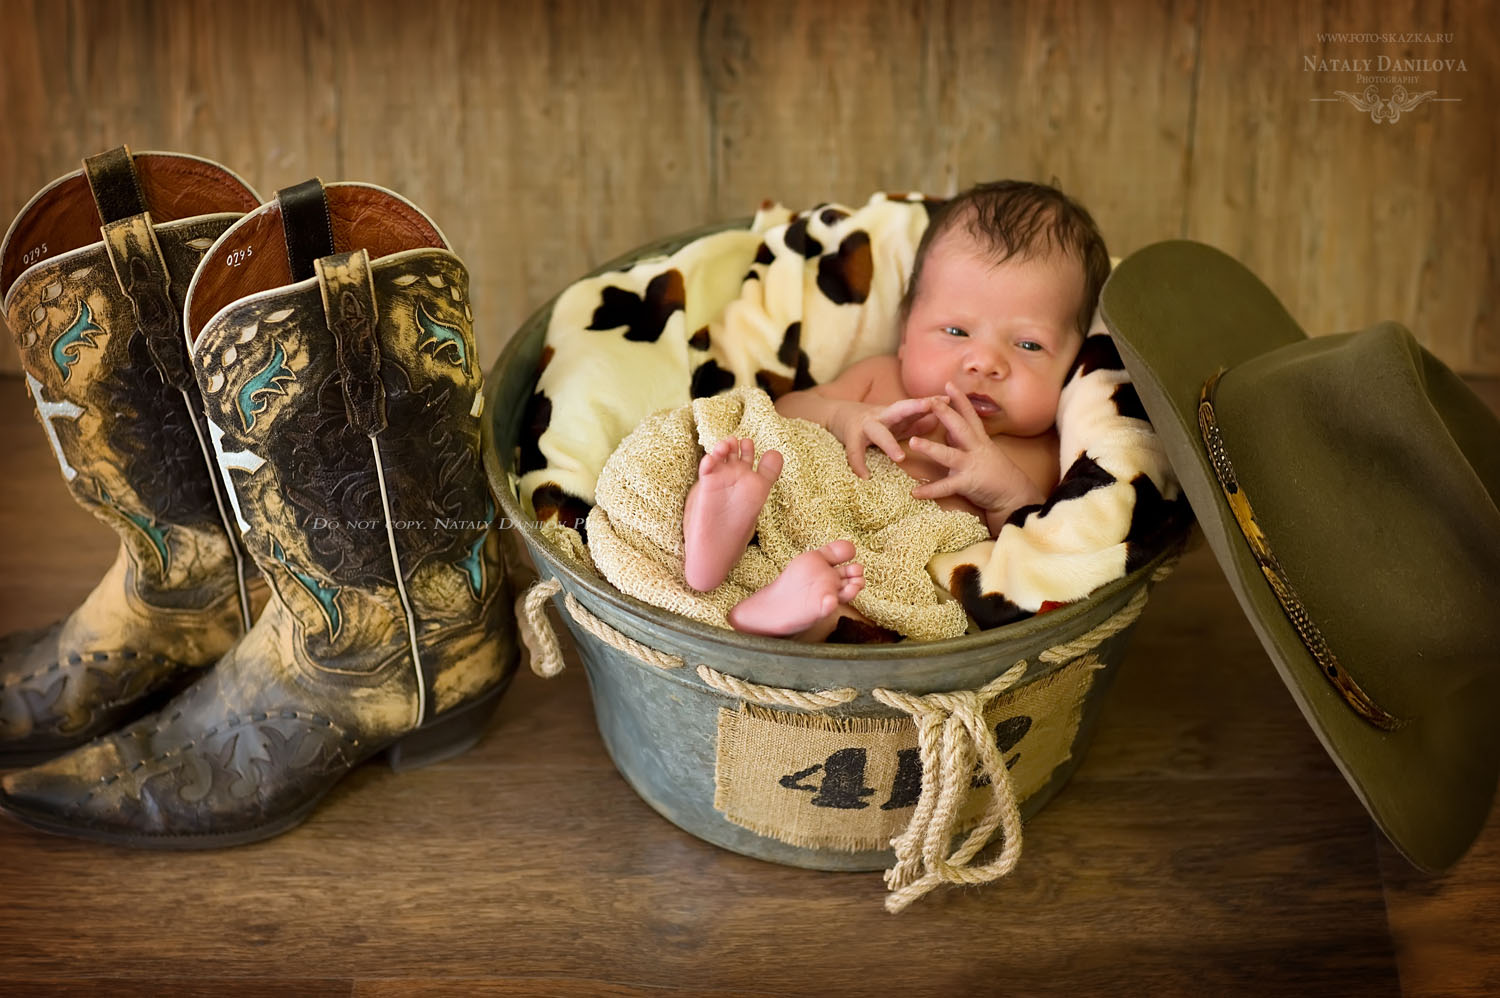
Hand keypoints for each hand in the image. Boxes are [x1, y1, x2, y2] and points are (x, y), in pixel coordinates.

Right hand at [830, 397, 941, 477]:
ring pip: (878, 433)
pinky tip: (865, 477)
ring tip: (899, 457)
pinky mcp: (849, 438)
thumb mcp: (895, 421)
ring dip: (889, 444)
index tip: (948, 400)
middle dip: (915, 407)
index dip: (930, 403)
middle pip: (899, 409)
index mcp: (894, 412)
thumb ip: (915, 421)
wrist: (837, 415)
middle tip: (930, 406)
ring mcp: (864, 426)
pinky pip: (854, 452)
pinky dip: (859, 465)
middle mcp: (881, 415)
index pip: (915, 405)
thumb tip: (938, 419)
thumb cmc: (872, 421)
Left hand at [907, 383, 1044, 519]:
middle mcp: (976, 449)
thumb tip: (948, 430)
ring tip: (914, 441)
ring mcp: (971, 466)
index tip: (948, 384)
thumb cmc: (997, 473)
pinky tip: (914, 492)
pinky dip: (929, 490)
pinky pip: (945, 488)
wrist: (1015, 495)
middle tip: (930, 401)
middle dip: (945, 414)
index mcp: (979, 440)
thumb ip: (964, 441)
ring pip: (949, 455)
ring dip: (930, 448)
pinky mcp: (967, 484)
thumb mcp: (982, 451)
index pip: (969, 415)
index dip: (960, 400)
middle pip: (960, 428)